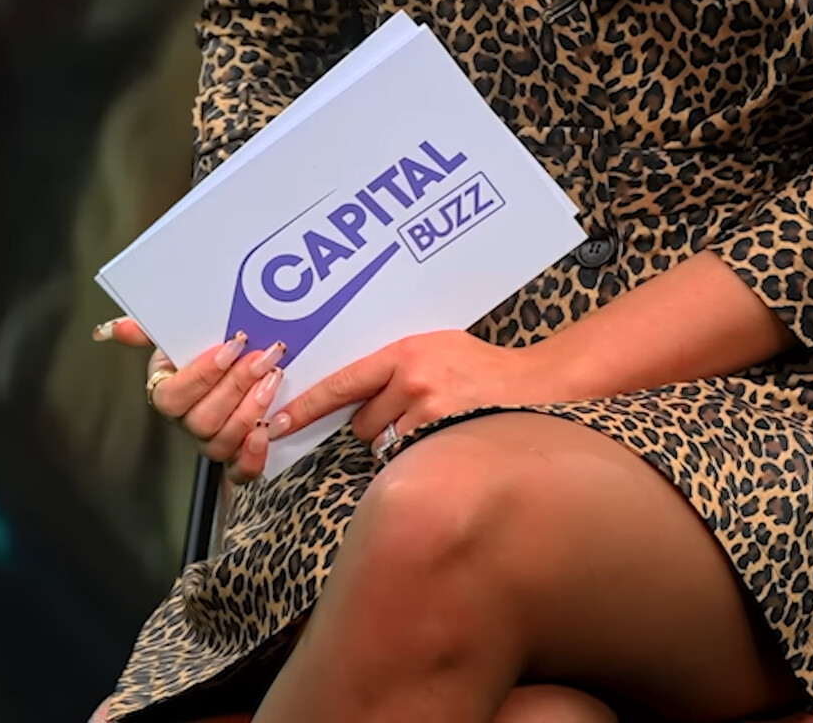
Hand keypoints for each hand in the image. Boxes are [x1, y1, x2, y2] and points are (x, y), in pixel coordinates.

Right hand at [93, 316, 290, 484]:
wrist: (246, 360)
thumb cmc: (209, 347)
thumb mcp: (182, 331)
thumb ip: (152, 330)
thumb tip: (116, 329)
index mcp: (168, 392)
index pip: (172, 397)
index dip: (202, 375)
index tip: (232, 346)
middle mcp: (187, 421)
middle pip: (201, 421)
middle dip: (235, 386)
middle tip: (263, 357)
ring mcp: (211, 440)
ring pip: (220, 444)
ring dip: (250, 411)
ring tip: (273, 379)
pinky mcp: (237, 456)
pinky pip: (240, 470)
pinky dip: (254, 455)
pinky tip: (274, 425)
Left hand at [270, 331, 579, 468]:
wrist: (536, 384)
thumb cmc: (485, 368)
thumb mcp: (438, 350)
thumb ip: (400, 368)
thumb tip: (360, 395)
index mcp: (405, 353)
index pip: (344, 381)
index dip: (307, 405)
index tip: (276, 421)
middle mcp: (411, 380)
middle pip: (361, 423)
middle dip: (376, 426)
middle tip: (411, 416)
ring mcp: (427, 412)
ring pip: (383, 446)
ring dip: (397, 445)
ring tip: (432, 428)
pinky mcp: (442, 439)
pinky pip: (408, 462)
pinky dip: (417, 460)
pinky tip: (442, 444)